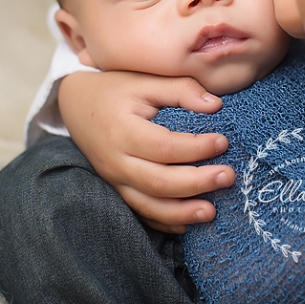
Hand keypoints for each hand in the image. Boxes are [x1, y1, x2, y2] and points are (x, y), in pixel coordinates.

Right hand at [58, 70, 235, 233]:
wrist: (76, 104)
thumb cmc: (116, 89)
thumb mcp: (146, 80)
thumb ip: (181, 89)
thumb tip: (215, 105)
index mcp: (122, 130)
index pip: (164, 147)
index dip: (196, 148)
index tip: (224, 142)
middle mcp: (115, 161)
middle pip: (158, 182)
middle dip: (197, 183)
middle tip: (228, 177)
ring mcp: (113, 180)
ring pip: (148, 205)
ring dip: (181, 212)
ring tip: (212, 212)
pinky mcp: (115, 189)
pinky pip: (139, 212)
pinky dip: (163, 221)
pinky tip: (187, 223)